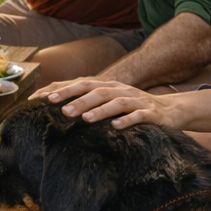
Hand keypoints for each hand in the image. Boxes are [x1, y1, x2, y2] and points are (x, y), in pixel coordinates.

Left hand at [30, 77, 183, 129]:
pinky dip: (126, 120)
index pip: (79, 84)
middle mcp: (119, 90)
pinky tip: (115, 127)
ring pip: (116, 102)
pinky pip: (138, 116)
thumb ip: (88, 101)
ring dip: (99, 109)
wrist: (171, 110)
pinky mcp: (151, 113)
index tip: (38, 99)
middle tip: (59, 109)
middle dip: (76, 98)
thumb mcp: (110, 101)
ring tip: (84, 119)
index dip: (59, 89)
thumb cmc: (133, 108)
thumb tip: (57, 106)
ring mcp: (136, 100)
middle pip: (95, 90)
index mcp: (107, 86)